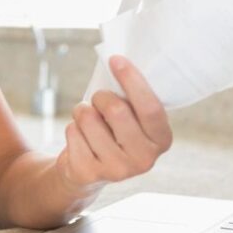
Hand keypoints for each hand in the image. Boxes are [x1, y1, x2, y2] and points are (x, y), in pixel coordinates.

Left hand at [56, 56, 171, 194]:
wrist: (88, 171)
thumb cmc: (113, 131)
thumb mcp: (131, 117)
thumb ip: (132, 98)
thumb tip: (117, 63)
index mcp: (161, 140)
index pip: (151, 107)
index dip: (133, 81)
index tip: (116, 59)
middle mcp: (144, 159)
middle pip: (117, 110)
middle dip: (101, 96)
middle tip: (99, 98)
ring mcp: (117, 170)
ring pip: (89, 118)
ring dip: (82, 110)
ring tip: (87, 119)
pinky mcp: (89, 173)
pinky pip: (72, 132)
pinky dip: (72, 127)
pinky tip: (80, 138)